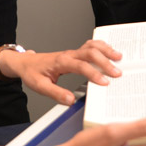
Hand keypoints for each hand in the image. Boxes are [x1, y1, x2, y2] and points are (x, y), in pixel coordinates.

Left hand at [2, 39, 122, 104]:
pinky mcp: (75, 53)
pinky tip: (109, 51)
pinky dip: (102, 46)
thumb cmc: (32, 73)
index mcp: (61, 62)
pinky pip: (90, 45)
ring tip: (118, 57)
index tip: (104, 82)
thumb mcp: (40, 86)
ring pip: (92, 46)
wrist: (26, 63)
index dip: (93, 73)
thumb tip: (70, 100)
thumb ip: (56, 93)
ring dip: (106, 50)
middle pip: (90, 53)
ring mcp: (72, 52)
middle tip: (117, 72)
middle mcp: (69, 55)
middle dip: (105, 62)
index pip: (81, 66)